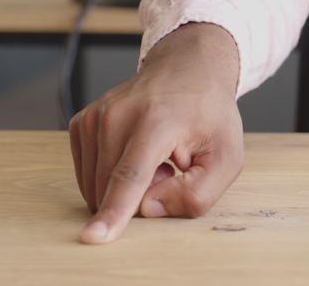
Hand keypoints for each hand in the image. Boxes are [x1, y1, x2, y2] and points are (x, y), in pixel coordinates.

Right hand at [68, 23, 243, 244]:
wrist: (188, 70)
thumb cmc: (209, 115)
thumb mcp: (227, 157)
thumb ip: (198, 193)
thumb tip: (149, 210)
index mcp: (157, 122)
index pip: (131, 175)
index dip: (114, 210)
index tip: (92, 238)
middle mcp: (118, 116)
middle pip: (112, 187)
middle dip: (142, 195)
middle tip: (172, 167)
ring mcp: (94, 118)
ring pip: (96, 185)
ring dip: (128, 186)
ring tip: (158, 157)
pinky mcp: (81, 124)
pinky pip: (89, 174)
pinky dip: (113, 175)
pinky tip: (138, 153)